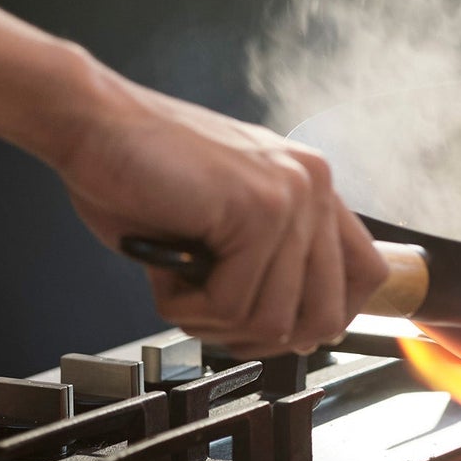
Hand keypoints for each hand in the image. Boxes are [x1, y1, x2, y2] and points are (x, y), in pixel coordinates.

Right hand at [47, 68, 387, 356]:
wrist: (93, 125)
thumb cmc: (142, 173)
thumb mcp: (225, 220)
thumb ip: (268, 261)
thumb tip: (301, 334)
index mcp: (312, 185)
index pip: (367, 274)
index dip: (326, 318)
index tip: (283, 333)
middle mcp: (314, 185)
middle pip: (326, 316)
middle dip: (259, 335)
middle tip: (210, 313)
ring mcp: (290, 195)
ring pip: (274, 320)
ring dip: (212, 320)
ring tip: (179, 280)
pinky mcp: (256, 209)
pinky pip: (234, 305)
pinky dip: (187, 307)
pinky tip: (166, 269)